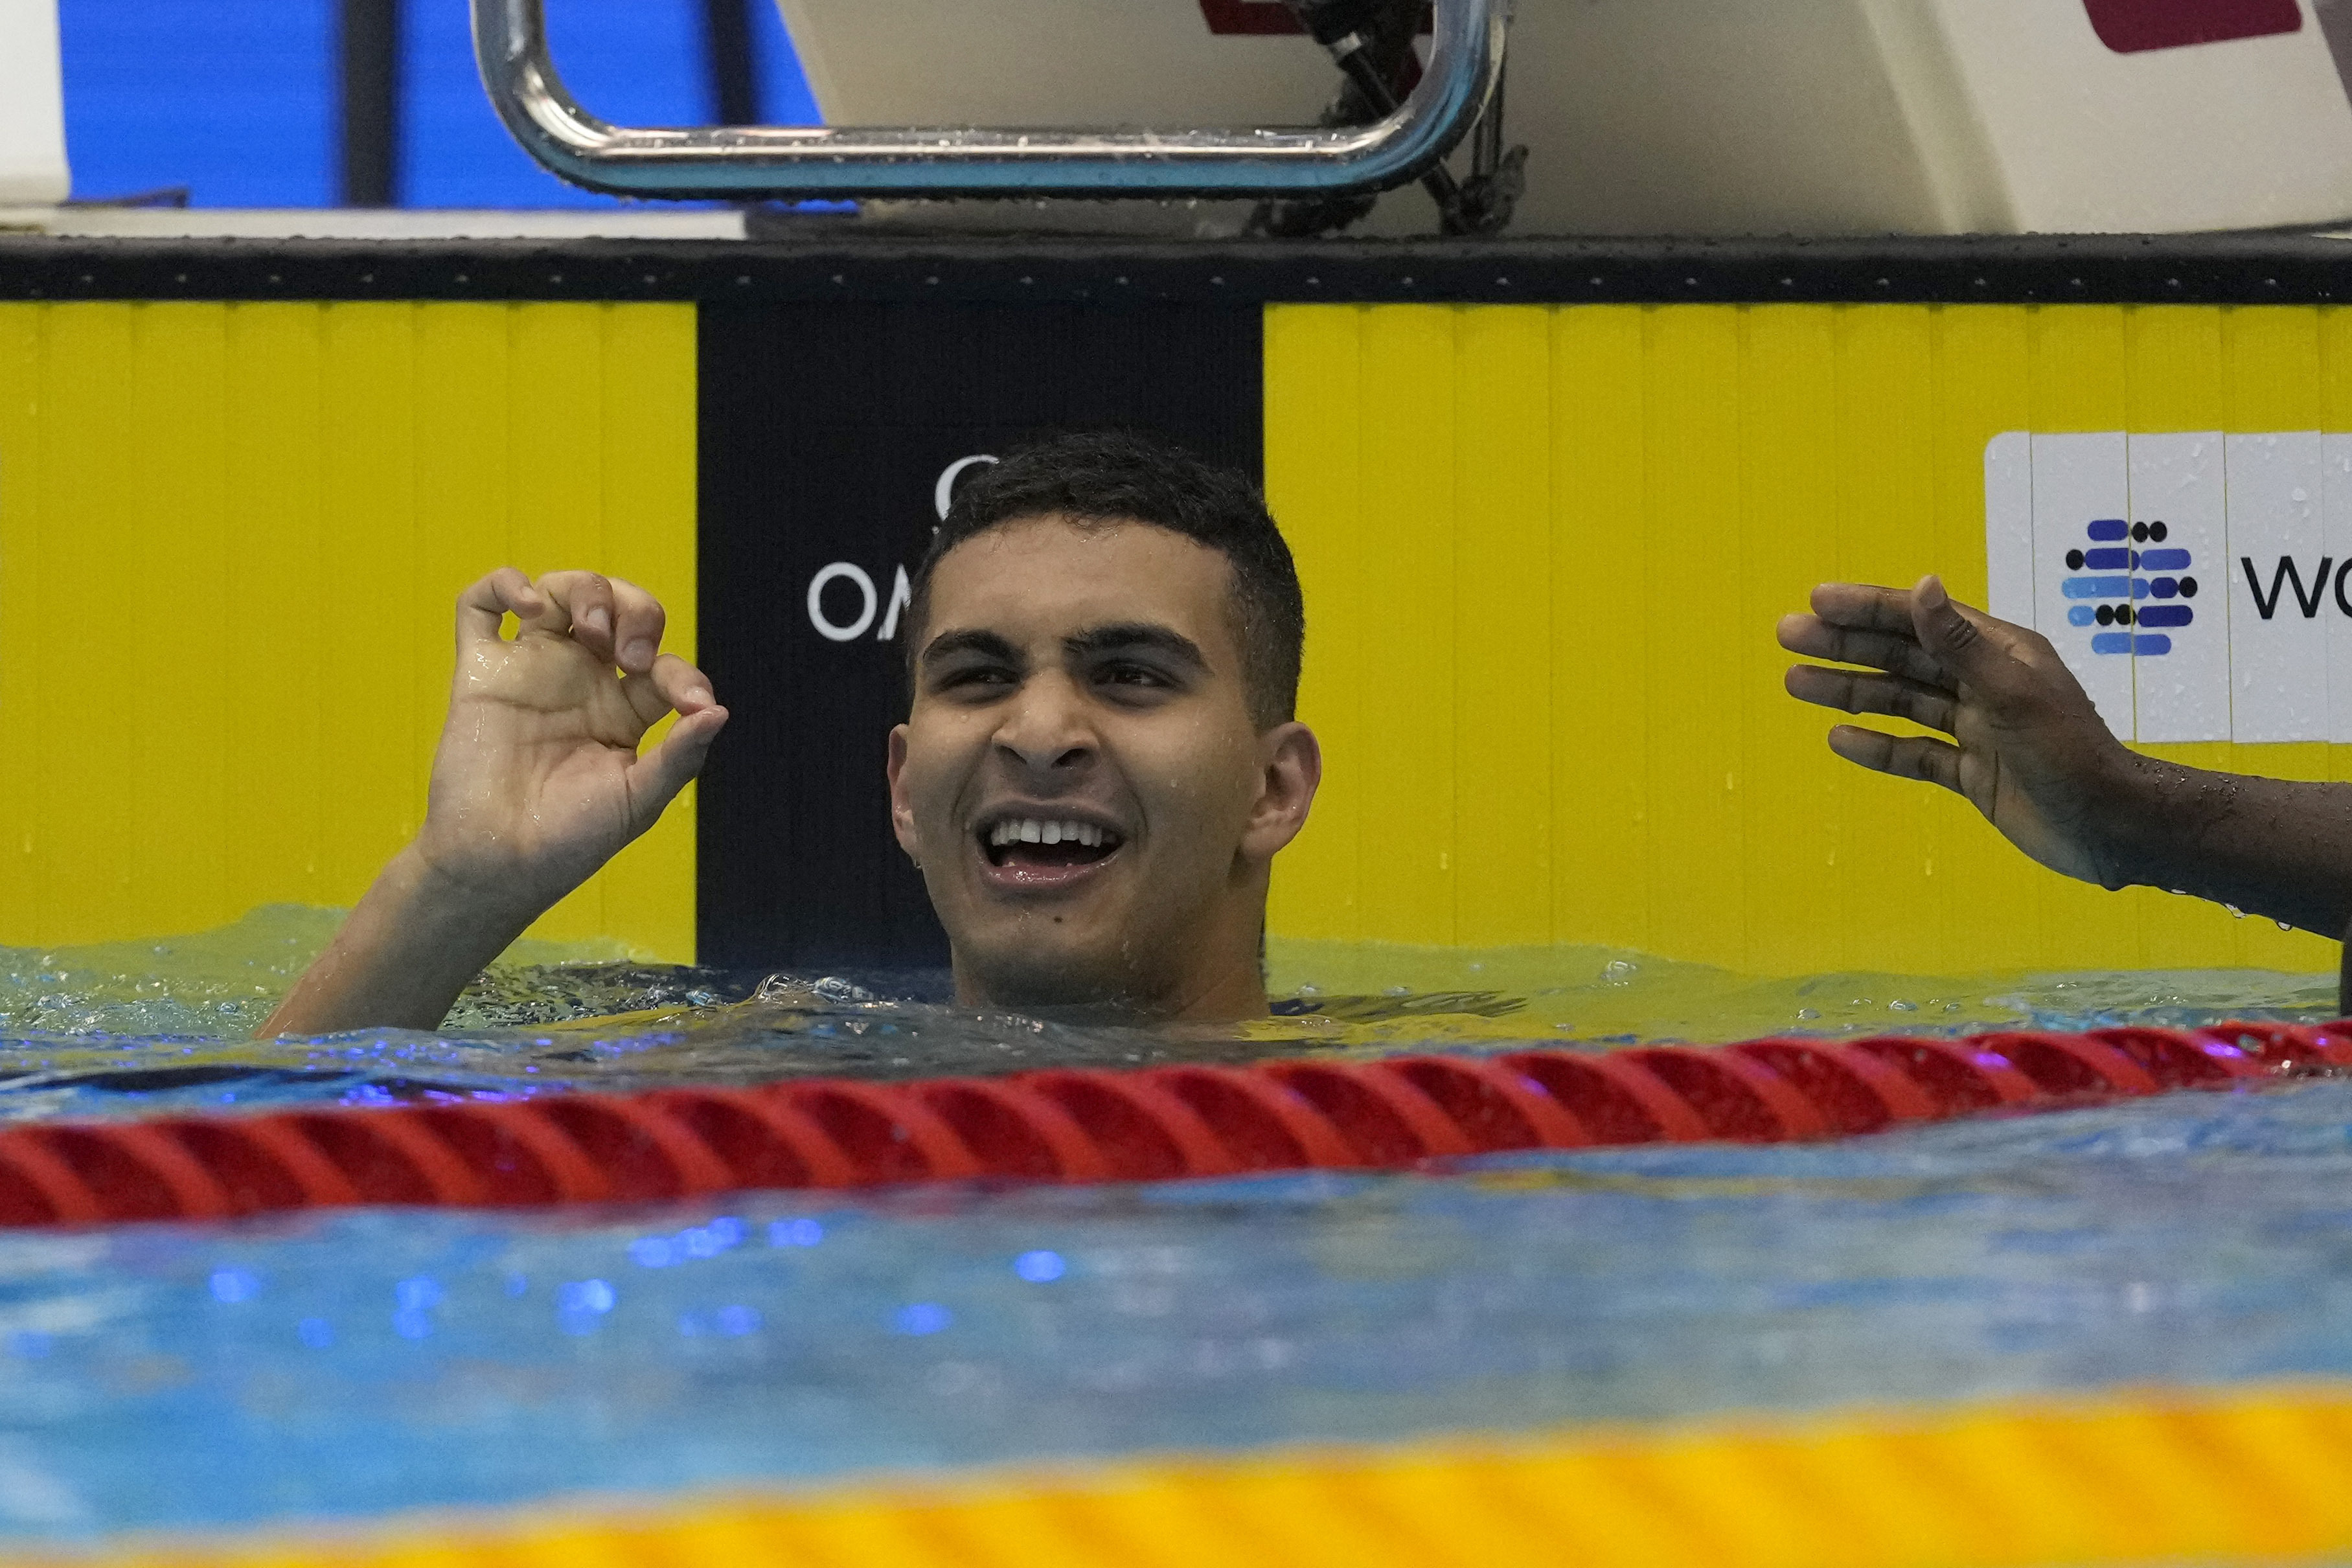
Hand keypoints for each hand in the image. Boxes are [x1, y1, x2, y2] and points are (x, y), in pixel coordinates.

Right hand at [416, 567, 727, 912]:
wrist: (499, 865)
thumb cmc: (568, 842)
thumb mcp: (638, 801)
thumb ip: (679, 756)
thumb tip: (718, 712)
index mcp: (623, 712)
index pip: (663, 665)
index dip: (683, 673)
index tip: (689, 702)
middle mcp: (579, 683)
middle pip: (616, 610)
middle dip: (635, 611)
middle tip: (630, 653)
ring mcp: (530, 672)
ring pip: (560, 593)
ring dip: (586, 591)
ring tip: (591, 628)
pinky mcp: (482, 674)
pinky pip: (479, 607)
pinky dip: (504, 585)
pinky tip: (531, 605)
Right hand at [1777, 575, 2140, 885]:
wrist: (2112, 829)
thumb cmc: (2072, 755)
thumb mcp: (2013, 692)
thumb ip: (1961, 643)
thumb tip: (1923, 584)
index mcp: (1999, 653)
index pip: (1922, 619)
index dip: (1869, 608)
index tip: (1817, 600)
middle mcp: (1983, 684)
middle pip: (1902, 656)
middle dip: (1845, 645)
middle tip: (1787, 635)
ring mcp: (1976, 729)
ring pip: (1900, 702)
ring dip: (1849, 690)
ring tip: (1795, 683)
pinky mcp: (1971, 773)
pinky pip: (1914, 754)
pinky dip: (1876, 747)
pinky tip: (1839, 739)